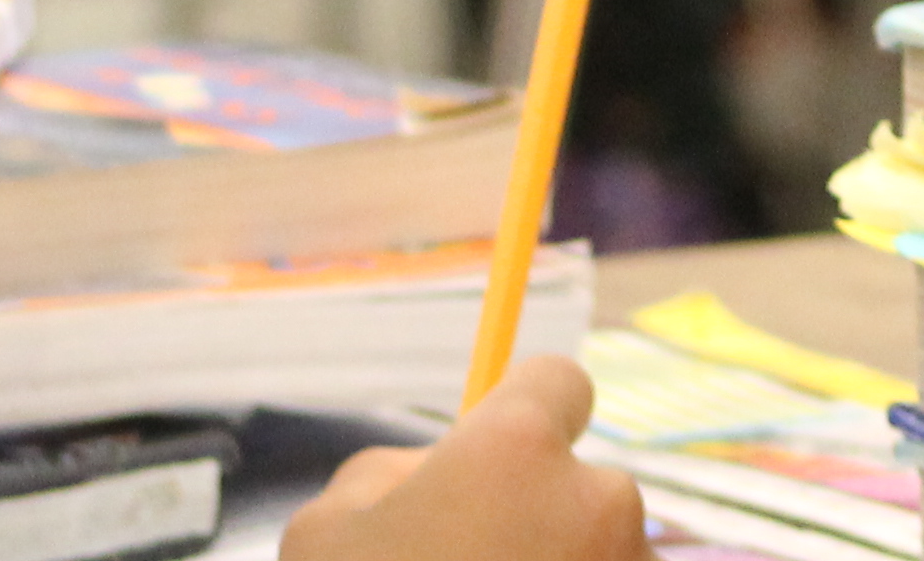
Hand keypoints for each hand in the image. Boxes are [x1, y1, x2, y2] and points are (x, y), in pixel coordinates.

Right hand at [284, 363, 642, 560]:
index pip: (560, 380)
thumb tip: (421, 470)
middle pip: (578, 481)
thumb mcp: (324, 532)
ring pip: (598, 550)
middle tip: (470, 556)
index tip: (500, 449)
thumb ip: (384, 474)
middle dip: (537, 515)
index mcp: (517, 451)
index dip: (527, 409)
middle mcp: (599, 499)